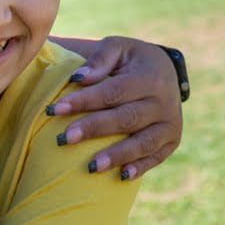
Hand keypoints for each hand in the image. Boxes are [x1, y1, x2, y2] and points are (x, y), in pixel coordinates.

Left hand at [48, 37, 182, 179]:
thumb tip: (79, 78)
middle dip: (94, 129)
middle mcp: (164, 102)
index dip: (84, 101)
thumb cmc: (130, 60)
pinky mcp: (171, 141)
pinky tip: (121, 176)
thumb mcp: (118, 48)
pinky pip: (156, 157)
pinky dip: (140, 167)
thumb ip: (100, 59)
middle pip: (125, 118)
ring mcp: (170, 124)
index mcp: (150, 76)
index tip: (53, 109)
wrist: (165, 72)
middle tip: (64, 139)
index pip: (113, 91)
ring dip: (116, 155)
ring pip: (143, 142)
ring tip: (90, 166)